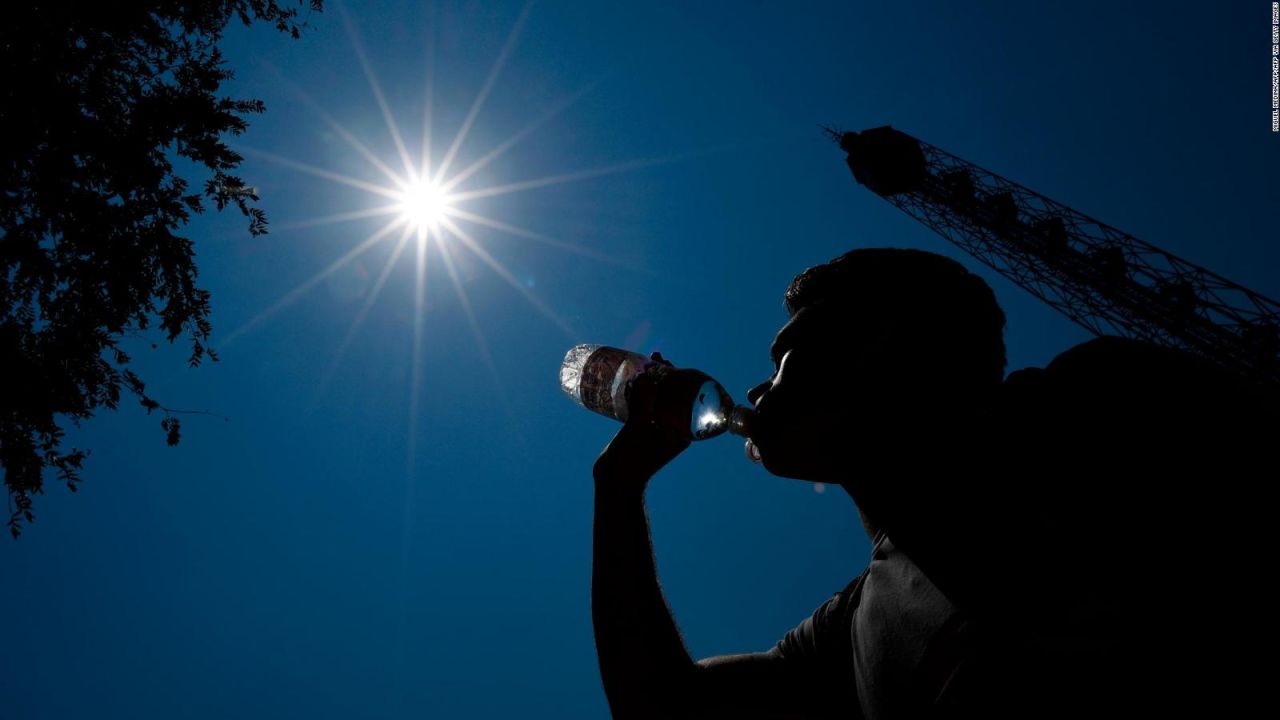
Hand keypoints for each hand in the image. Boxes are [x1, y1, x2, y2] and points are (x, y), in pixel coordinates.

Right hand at [593, 352, 702, 492]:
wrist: (615, 482)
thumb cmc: (631, 462)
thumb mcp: (637, 429)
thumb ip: (642, 404)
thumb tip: (646, 377)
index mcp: (683, 432)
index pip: (689, 398)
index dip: (682, 378)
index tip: (670, 362)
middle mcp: (674, 429)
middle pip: (674, 396)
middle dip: (665, 376)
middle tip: (654, 358)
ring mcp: (658, 429)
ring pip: (659, 399)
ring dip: (652, 382)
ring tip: (642, 365)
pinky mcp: (643, 429)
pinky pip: (646, 405)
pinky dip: (641, 392)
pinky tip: (631, 381)